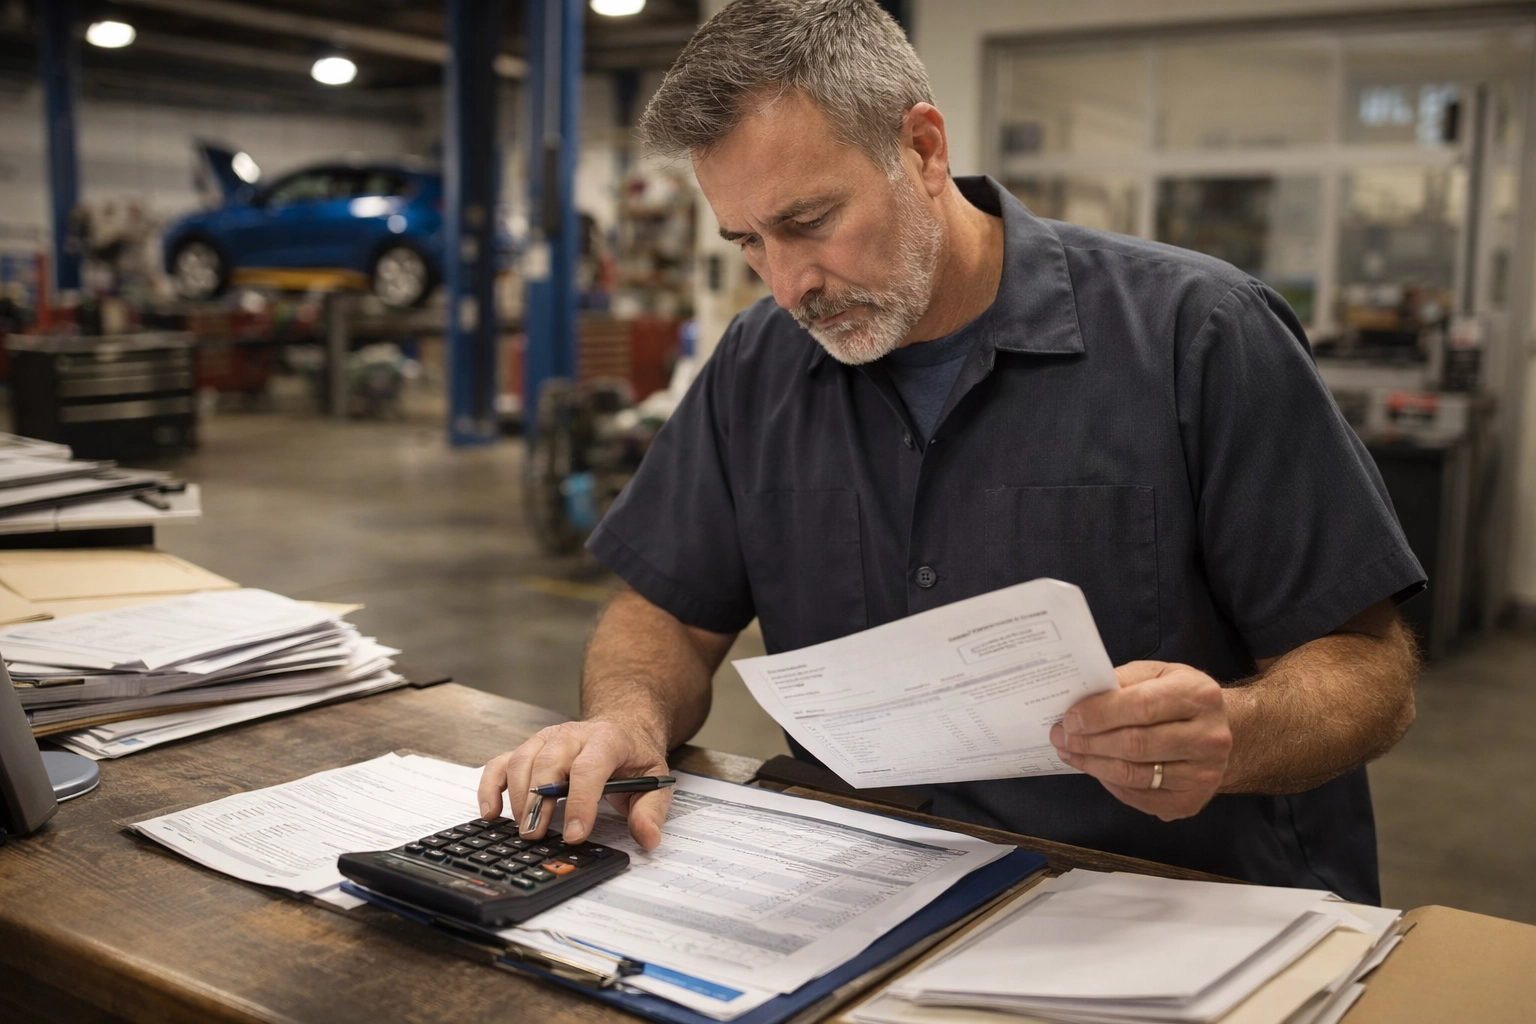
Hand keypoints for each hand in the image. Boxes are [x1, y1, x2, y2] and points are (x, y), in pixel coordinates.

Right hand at [477, 719, 672, 848]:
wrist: (623, 726)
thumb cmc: (634, 756)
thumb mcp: (655, 780)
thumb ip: (651, 810)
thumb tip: (647, 837)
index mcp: (608, 739)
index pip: (589, 768)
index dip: (580, 802)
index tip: (576, 834)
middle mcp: (573, 735)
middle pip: (548, 763)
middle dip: (540, 801)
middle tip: (537, 836)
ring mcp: (547, 740)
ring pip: (522, 761)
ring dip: (518, 798)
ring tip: (523, 830)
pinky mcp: (529, 749)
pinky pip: (502, 763)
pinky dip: (491, 786)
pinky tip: (491, 812)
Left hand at [1049, 661, 1231, 820]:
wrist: (1220, 731)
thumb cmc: (1179, 697)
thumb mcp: (1158, 674)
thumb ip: (1123, 681)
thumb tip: (1081, 698)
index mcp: (1199, 695)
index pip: (1142, 706)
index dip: (1100, 714)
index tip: (1070, 718)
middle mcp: (1209, 737)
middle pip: (1135, 745)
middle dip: (1089, 742)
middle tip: (1061, 737)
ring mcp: (1204, 774)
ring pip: (1134, 775)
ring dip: (1093, 765)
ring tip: (1070, 752)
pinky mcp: (1192, 801)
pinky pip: (1140, 797)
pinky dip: (1111, 784)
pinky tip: (1096, 769)